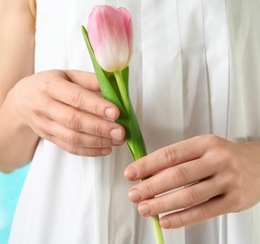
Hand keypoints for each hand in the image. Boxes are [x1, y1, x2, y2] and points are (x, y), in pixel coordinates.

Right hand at [7, 69, 124, 155]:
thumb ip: (88, 80)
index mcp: (50, 86)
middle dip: (99, 128)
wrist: (20, 102)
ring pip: (72, 137)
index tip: (115, 112)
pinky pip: (69, 148)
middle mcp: (44, 106)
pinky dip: (89, 151)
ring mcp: (45, 125)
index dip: (96, 106)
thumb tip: (113, 86)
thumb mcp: (65, 74)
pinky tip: (105, 149)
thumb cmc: (47, 84)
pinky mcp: (48, 138)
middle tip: (120, 132)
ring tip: (117, 141)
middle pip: (73, 120)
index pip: (75, 97)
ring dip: (97, 142)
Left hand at [124, 135, 259, 227]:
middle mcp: (217, 160)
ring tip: (145, 208)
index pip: (170, 154)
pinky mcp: (234, 201)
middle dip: (151, 187)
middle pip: (177, 176)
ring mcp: (227, 181)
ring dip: (162, 205)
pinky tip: (166, 220)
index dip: (147, 165)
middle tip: (134, 194)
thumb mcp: (203, 148)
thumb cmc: (224, 156)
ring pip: (189, 196)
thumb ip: (179, 159)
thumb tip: (147, 173)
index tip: (131, 173)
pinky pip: (203, 212)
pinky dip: (181, 218)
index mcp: (205, 144)